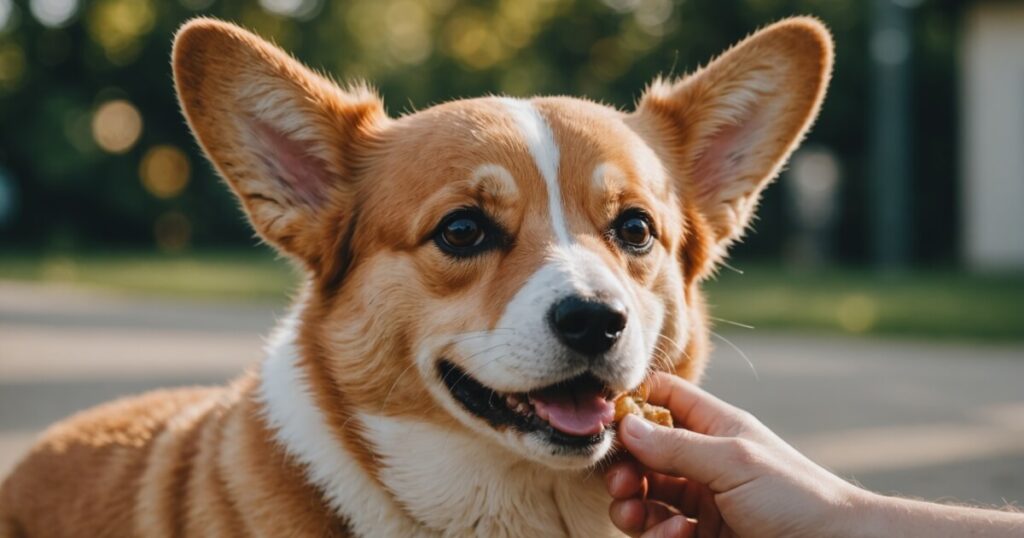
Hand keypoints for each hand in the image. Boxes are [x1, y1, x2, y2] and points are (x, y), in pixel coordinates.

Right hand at [604, 372, 861, 537]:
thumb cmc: (796, 497)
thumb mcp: (734, 462)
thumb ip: (677, 445)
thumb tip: (626, 425)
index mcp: (714, 428)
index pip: (663, 398)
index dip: (633, 403)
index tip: (606, 421)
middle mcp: (703, 460)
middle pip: (644, 453)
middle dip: (625, 468)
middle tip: (622, 484)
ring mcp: (702, 500)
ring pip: (646, 495)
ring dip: (634, 506)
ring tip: (637, 516)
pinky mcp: (702, 535)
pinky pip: (661, 530)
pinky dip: (659, 534)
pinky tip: (678, 535)